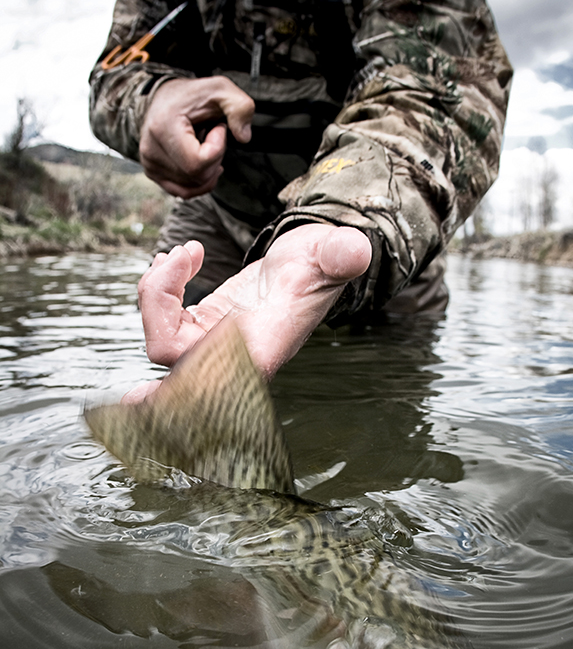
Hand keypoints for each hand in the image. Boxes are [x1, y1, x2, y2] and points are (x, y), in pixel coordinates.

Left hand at [125, 225, 371, 401]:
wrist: (315, 261)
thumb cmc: (324, 262)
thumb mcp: (332, 255)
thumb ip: (340, 256)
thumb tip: (356, 249)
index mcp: (260, 348)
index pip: (210, 379)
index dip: (176, 394)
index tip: (141, 398)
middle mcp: (232, 353)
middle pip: (170, 355)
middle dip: (153, 312)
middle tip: (170, 262)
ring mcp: (214, 340)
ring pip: (160, 336)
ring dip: (156, 289)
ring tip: (184, 251)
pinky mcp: (202, 323)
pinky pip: (162, 317)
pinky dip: (158, 286)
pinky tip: (178, 257)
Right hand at [139, 76, 254, 197]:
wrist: (166, 98)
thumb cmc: (193, 95)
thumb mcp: (221, 89)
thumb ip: (240, 107)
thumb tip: (244, 138)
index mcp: (162, 128)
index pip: (200, 161)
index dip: (218, 147)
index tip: (217, 127)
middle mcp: (151, 150)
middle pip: (198, 176)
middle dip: (215, 158)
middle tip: (211, 135)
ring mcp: (150, 164)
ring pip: (194, 185)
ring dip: (207, 168)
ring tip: (200, 143)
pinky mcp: (153, 173)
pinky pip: (185, 191)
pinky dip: (200, 181)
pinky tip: (204, 164)